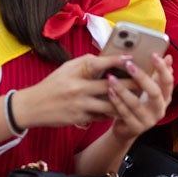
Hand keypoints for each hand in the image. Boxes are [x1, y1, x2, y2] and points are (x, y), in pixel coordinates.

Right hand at [12, 54, 137, 129]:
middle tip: (145, 82)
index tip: (131, 58)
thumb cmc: (52, 84)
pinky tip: (122, 111)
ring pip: (109, 104)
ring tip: (138, 99)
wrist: (33, 107)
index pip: (98, 64)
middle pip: (109, 86)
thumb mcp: (66, 68)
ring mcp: (79, 104)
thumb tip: (107, 60)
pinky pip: (101, 115)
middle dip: (129, 84)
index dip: (115, 60)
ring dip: (124, 102)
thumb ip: (86, 63)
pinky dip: (111, 112)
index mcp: (74, 72)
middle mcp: (78, 88)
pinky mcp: (80, 118)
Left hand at [107, 54, 174, 142]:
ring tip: (111, 77)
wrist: (127, 129)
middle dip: (142, 77)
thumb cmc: (138, 104)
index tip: (153, 54)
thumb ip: (158, 74)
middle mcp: (160, 110)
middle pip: (155, 92)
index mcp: (166, 98)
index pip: (168, 82)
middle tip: (129, 64)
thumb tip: (168, 57)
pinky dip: (116, 101)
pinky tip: (109, 91)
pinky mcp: (135, 128)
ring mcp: (148, 121)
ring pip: (136, 103)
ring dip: (123, 89)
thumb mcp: (149, 90)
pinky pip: (124, 113)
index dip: (162, 68)